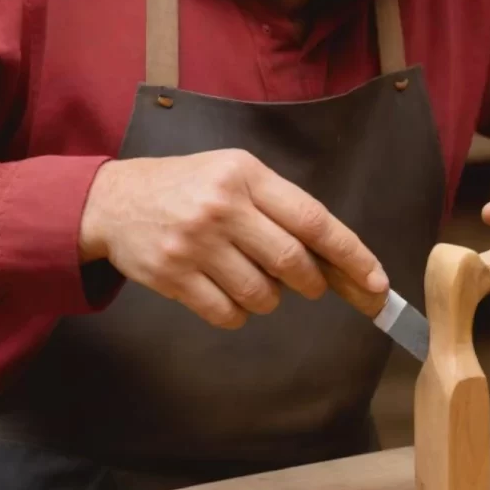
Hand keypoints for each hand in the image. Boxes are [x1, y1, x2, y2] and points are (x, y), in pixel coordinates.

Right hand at [78, 149, 388, 328]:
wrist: (113, 202)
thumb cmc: (189, 188)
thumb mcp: (235, 175)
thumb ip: (282, 208)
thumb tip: (336, 260)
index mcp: (246, 175)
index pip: (314, 220)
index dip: (352, 255)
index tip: (376, 282)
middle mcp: (222, 206)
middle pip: (292, 262)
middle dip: (312, 283)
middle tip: (309, 284)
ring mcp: (194, 243)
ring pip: (262, 294)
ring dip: (270, 298)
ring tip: (251, 277)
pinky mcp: (172, 276)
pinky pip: (228, 314)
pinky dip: (238, 313)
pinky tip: (225, 291)